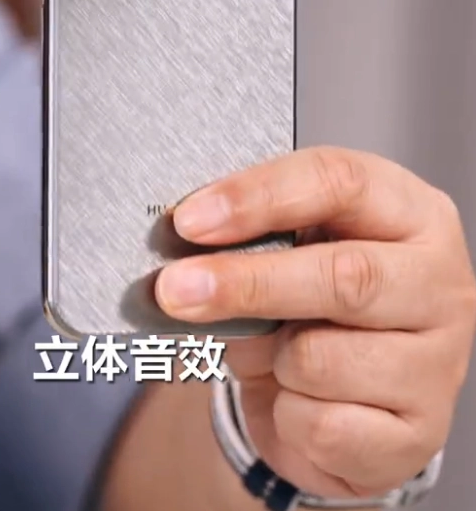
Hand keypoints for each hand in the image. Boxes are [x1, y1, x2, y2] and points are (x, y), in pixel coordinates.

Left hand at [154, 147, 475, 499]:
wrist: (353, 393)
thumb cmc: (317, 301)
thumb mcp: (292, 250)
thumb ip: (254, 238)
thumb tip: (185, 252)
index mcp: (409, 213)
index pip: (339, 182)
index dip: (258, 197)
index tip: (190, 220)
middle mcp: (440, 282)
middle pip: (343, 275)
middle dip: (246, 283)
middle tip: (175, 289)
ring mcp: (439, 363)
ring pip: (322, 360)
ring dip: (270, 360)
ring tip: (277, 354)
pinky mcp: (418, 434)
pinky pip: (323, 427)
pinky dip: (288, 416)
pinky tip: (300, 401)